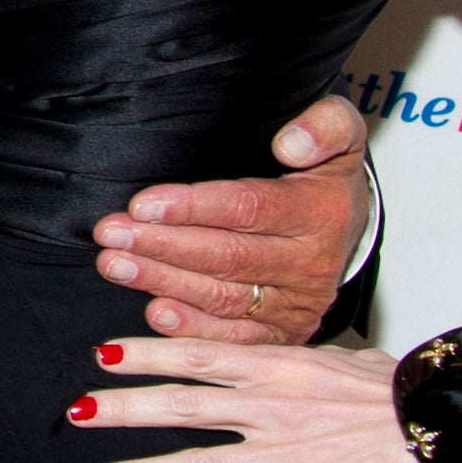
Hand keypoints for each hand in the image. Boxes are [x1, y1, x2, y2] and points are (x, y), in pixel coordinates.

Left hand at [74, 335, 446, 462]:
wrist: (445, 427)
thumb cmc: (401, 390)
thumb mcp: (344, 357)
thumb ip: (302, 359)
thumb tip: (291, 353)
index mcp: (276, 366)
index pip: (197, 355)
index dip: (146, 355)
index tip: (103, 356)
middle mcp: (269, 407)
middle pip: (181, 405)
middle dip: (125, 410)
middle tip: (77, 411)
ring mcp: (283, 453)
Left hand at [90, 94, 369, 342]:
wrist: (351, 228)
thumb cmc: (324, 174)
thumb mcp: (341, 132)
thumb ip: (325, 126)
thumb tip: (290, 144)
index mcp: (321, 213)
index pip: (249, 209)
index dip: (193, 208)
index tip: (141, 204)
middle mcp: (312, 265)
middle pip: (227, 257)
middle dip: (162, 246)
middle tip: (110, 234)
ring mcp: (298, 305)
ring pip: (223, 297)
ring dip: (163, 282)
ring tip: (115, 265)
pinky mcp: (284, 333)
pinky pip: (235, 336)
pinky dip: (193, 328)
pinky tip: (155, 312)